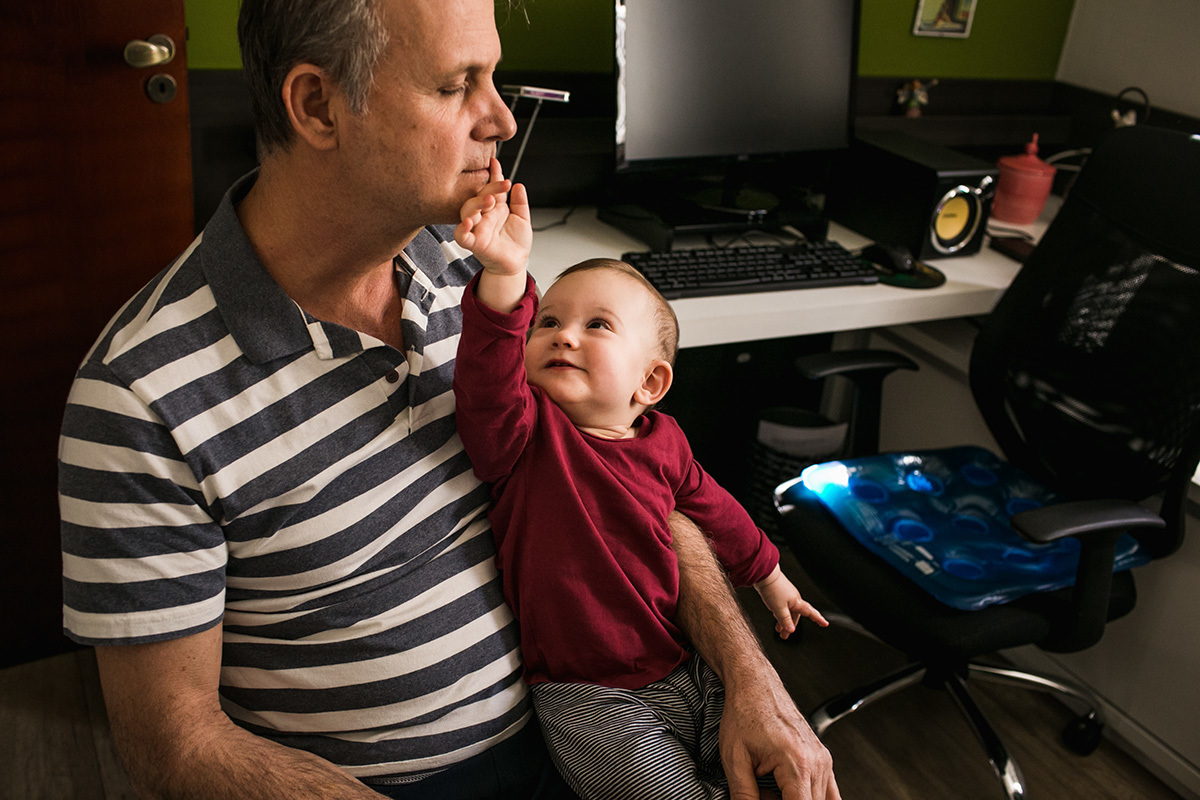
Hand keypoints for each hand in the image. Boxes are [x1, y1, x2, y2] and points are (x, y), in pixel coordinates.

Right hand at [455, 158, 531, 276]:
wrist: (516, 263)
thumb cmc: (516, 242)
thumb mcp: (522, 219)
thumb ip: (520, 203)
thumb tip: (518, 185)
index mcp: (494, 208)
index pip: (491, 187)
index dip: (493, 175)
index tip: (495, 163)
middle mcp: (483, 216)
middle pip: (478, 197)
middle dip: (488, 188)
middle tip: (502, 184)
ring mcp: (477, 229)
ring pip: (467, 212)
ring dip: (476, 204)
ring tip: (489, 200)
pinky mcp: (475, 244)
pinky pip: (462, 235)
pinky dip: (462, 229)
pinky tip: (469, 222)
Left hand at [720, 672, 840, 799]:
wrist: (754, 685)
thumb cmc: (745, 712)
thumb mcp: (735, 759)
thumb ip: (743, 795)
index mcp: (796, 762)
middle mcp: (816, 761)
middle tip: (761, 792)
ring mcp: (822, 759)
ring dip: (793, 799)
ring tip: (769, 790)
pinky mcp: (822, 758)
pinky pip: (828, 792)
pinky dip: (808, 797)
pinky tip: (786, 790)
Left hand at [754, 566, 828, 639]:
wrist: (765, 575)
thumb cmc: (773, 588)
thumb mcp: (779, 608)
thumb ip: (785, 620)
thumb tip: (791, 630)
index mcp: (797, 602)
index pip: (811, 613)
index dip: (818, 619)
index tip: (825, 624)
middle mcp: (794, 599)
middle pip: (795, 616)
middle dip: (791, 626)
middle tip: (785, 635)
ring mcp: (786, 596)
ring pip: (788, 613)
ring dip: (784, 622)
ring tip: (778, 630)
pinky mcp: (779, 594)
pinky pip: (782, 608)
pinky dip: (780, 615)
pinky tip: (776, 618)